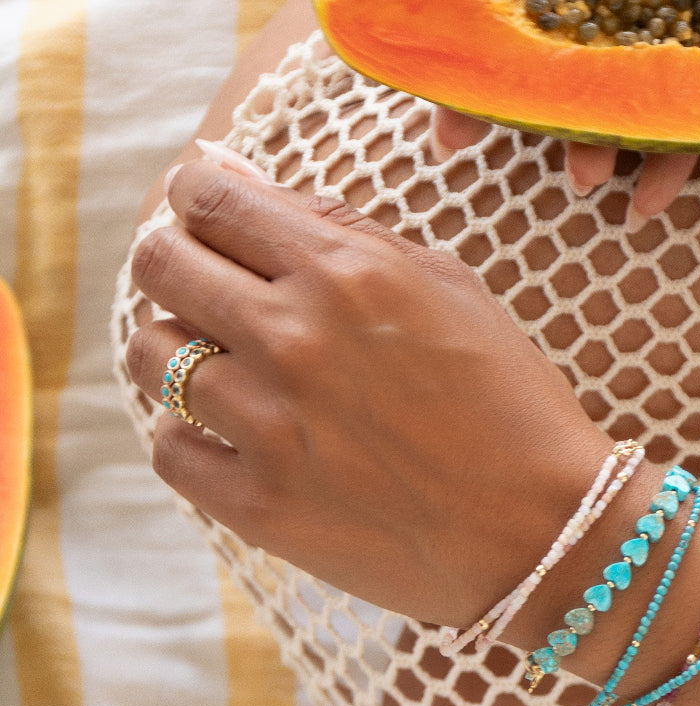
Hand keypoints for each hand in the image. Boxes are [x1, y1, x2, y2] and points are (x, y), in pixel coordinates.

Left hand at [124, 160, 612, 624]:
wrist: (541, 526)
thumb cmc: (506, 395)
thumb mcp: (447, 284)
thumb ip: (340, 227)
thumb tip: (232, 179)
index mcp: (349, 270)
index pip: (211, 201)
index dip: (194, 196)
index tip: (201, 208)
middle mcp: (296, 336)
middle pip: (161, 264)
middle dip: (176, 257)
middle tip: (209, 278)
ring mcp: (269, 424)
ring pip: (153, 353)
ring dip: (183, 346)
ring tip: (233, 362)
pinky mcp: (256, 504)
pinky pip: (169, 445)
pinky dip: (193, 431)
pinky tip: (242, 431)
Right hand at [433, 0, 699, 225]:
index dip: (462, 45)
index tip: (442, 108)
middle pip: (554, 51)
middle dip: (529, 117)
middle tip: (511, 153)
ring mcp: (678, 0)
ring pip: (623, 88)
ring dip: (601, 143)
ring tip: (594, 182)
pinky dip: (683, 149)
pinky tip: (661, 195)